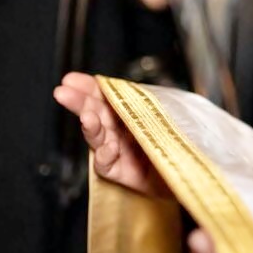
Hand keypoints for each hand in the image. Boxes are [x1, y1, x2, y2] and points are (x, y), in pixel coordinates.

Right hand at [53, 72, 170, 197]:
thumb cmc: (179, 140)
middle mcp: (119, 128)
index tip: (71, 79)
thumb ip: (152, 101)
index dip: (89, 86)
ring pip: (97, 136)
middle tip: (63, 92)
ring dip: (91, 125)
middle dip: (80, 101)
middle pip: (96, 112)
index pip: (106, 95)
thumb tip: (133, 85)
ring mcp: (117, 149)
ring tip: (87, 117)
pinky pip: (106, 164)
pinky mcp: (119, 172)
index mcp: (129, 110)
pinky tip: (109, 148)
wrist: (189, 172)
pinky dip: (105, 155)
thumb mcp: (170, 113)